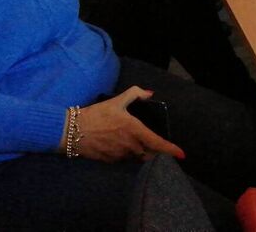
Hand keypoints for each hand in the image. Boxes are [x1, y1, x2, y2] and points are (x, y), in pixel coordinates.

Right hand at [65, 87, 183, 162]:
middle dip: (154, 150)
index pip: (157, 143)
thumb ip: (135, 94)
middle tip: (154, 143)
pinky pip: (125, 159)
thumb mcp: (116, 100)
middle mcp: (130, 146)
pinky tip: (120, 144)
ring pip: (137, 157)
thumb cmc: (96, 114)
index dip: (171, 149)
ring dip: (140, 151)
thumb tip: (149, 93)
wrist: (73, 131)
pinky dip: (128, 154)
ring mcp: (120, 155)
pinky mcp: (110, 161)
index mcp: (134, 130)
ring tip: (134, 141)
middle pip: (149, 153)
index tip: (182, 155)